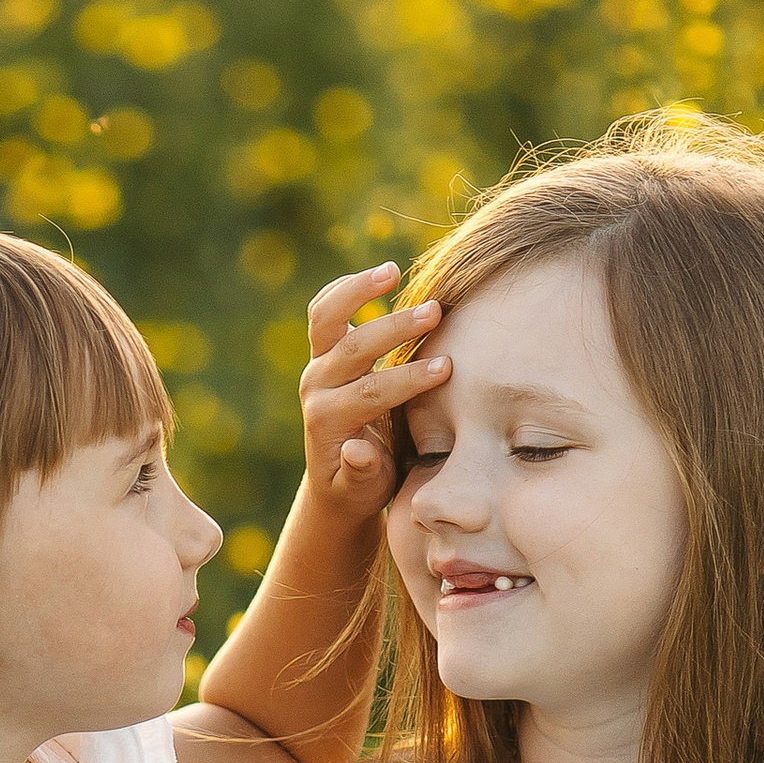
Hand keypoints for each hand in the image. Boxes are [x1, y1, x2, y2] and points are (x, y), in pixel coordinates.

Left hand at [299, 263, 450, 530]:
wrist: (338, 480)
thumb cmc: (360, 488)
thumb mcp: (362, 491)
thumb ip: (361, 473)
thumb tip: (357, 450)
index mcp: (328, 421)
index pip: (369, 393)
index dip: (408, 380)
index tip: (447, 369)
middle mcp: (316, 388)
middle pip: (352, 350)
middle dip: (394, 330)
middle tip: (436, 313)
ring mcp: (317, 366)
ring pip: (327, 319)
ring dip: (360, 291)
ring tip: (393, 271)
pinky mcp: (323, 352)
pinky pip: (325, 311)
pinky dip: (347, 289)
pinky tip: (381, 275)